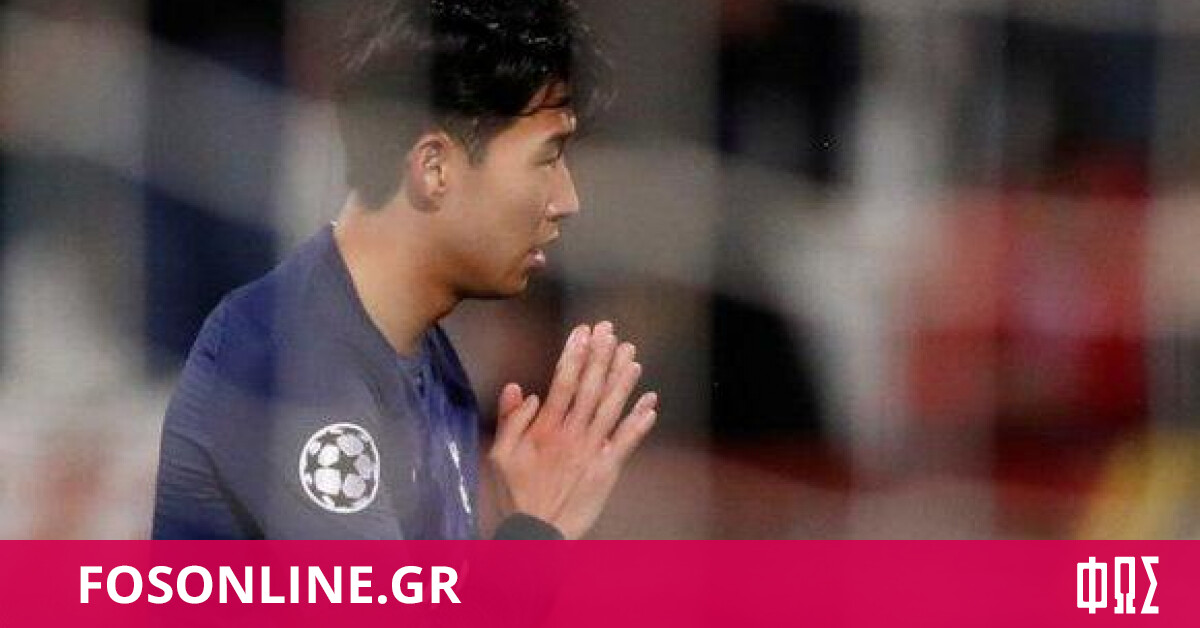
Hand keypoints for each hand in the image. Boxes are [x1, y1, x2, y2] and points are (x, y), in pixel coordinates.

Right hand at [488, 321, 657, 538]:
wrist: (535, 535)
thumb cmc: (513, 497)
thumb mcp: (498, 458)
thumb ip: (511, 421)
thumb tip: (521, 388)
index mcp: (544, 429)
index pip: (562, 382)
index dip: (574, 354)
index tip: (583, 331)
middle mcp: (571, 435)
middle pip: (590, 388)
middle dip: (601, 357)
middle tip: (611, 331)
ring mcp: (591, 452)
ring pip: (611, 409)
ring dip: (623, 381)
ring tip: (632, 356)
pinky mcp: (606, 470)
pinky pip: (627, 442)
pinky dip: (640, 422)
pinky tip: (651, 403)